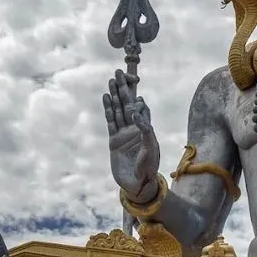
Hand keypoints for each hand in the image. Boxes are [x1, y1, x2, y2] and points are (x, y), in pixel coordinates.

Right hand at [103, 69, 160, 202]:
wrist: (137, 183)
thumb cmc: (148, 167)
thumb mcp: (150, 147)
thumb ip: (145, 129)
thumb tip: (137, 110)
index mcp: (145, 128)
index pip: (141, 107)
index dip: (136, 95)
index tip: (133, 81)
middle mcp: (134, 128)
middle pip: (127, 104)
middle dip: (122, 89)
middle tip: (118, 73)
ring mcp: (123, 133)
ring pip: (117, 110)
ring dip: (114, 96)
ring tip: (110, 81)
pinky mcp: (114, 140)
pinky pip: (110, 121)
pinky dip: (108, 109)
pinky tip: (105, 98)